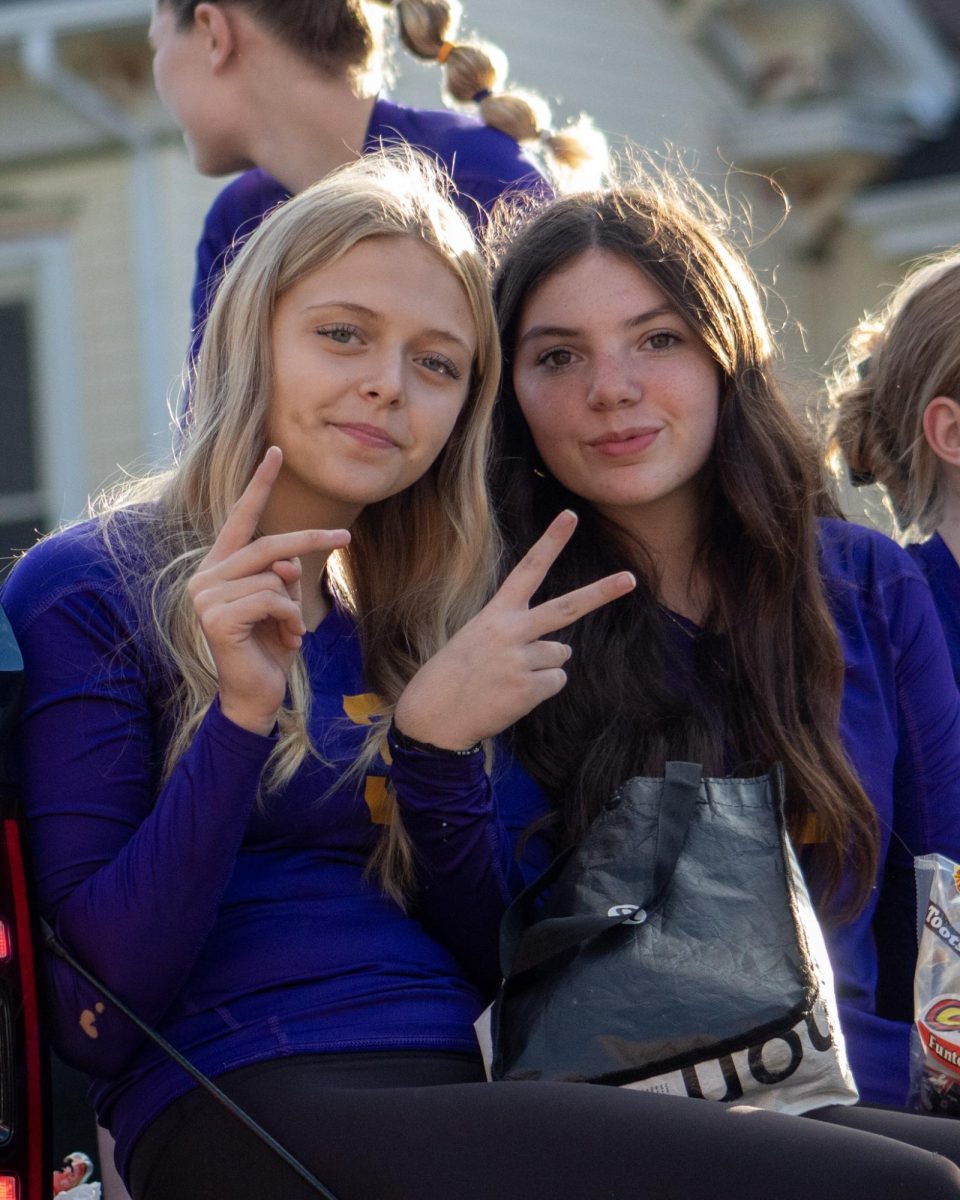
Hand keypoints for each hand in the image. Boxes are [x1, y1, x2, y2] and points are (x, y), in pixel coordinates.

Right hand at [187, 447, 350, 734]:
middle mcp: (206, 576)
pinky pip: (271, 600)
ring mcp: (205, 596)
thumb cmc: (270, 646)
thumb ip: (281, 576)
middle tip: (346, 537)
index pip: (241, 518)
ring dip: (294, 604)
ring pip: (273, 577)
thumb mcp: (282, 604)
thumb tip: (286, 562)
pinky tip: (285, 639)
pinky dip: (289, 618)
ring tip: (289, 630)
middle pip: (268, 545)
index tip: (276, 451)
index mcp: (221, 567)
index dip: (259, 484)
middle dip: (310, 540)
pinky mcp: (215, 617)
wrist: (255, 694)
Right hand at [393, 511, 634, 748]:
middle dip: (601, 592)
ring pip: (560, 654)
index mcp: (495, 614)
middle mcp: (510, 630)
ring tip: (507, 678)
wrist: (433, 717)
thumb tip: (563, 649)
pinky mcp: (527, 687)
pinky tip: (512, 695)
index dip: (551, 541)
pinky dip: (541, 690)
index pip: (528, 569)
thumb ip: (518, 636)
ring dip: (543, 667)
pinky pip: (556, 682)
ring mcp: (520, 659)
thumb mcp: (475, 640)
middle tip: (629, 579)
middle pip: (567, 606)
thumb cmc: (452, 677)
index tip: (571, 516)